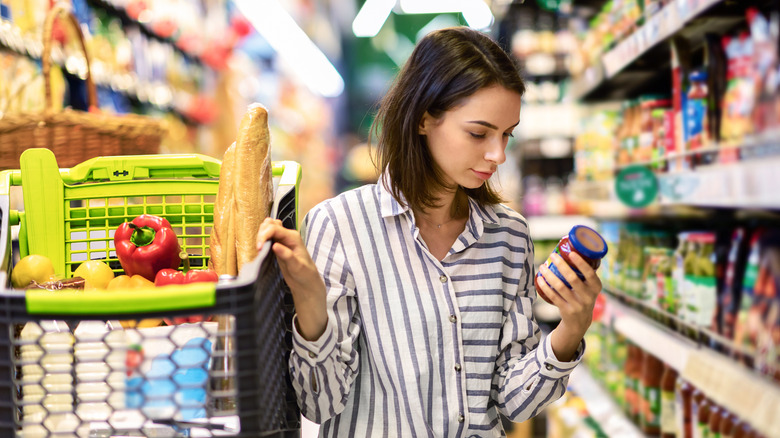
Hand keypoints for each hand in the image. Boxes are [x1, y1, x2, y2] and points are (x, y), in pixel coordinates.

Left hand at [257, 218, 327, 340]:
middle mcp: (291, 238)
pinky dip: (282, 251)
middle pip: (271, 225)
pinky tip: (276, 248)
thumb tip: (265, 224)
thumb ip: (275, 238)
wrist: (307, 285)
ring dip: (267, 234)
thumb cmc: (295, 270)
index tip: (256, 244)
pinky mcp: (297, 263)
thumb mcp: (282, 252)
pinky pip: (288, 253)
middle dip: (262, 232)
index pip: (270, 225)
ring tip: (262, 245)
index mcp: (287, 236)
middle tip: (258, 245)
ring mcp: (295, 249)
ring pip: (278, 230)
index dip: (261, 231)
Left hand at [536, 252, 602, 360]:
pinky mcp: (566, 310)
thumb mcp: (590, 287)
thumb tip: (574, 249)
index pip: (590, 274)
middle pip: (572, 278)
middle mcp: (588, 297)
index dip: (581, 263)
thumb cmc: (583, 296)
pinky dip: (545, 286)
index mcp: (596, 287)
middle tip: (552, 255)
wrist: (580, 321)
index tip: (571, 253)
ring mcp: (577, 305)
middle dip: (561, 265)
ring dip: (549, 275)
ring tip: (542, 266)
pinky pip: (553, 296)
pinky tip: (540, 279)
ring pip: (560, 287)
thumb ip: (585, 273)